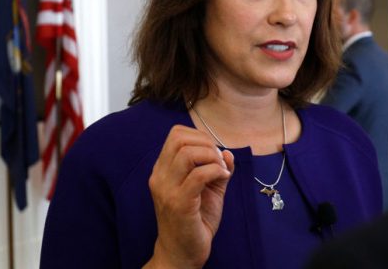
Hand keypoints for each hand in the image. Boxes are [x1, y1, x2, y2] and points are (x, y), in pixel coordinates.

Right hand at [147, 125, 234, 267]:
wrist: (181, 253)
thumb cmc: (193, 221)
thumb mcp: (208, 190)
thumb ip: (216, 169)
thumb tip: (227, 152)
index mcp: (162, 170)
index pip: (175, 134)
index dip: (199, 136)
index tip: (213, 152)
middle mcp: (160, 177)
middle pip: (180, 139)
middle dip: (206, 143)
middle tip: (218, 161)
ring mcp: (167, 190)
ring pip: (188, 154)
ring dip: (212, 157)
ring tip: (221, 170)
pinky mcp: (179, 204)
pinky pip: (199, 175)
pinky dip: (216, 171)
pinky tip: (223, 178)